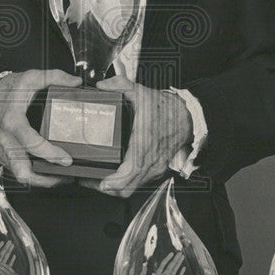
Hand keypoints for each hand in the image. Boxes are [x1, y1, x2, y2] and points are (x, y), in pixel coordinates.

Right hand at [0, 68, 80, 186]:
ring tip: (58, 176)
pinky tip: (43, 169)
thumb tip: (75, 83)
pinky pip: (14, 169)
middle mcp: (4, 138)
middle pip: (22, 170)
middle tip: (64, 176)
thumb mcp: (32, 78)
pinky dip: (30, 173)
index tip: (66, 158)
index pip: (31, 144)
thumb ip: (55, 77)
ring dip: (39, 179)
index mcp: (12, 121)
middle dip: (44, 179)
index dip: (50, 154)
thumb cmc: (10, 88)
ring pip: (18, 174)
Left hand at [95, 76, 192, 196]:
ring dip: (113, 188)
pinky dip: (124, 183)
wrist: (186, 118)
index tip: (101, 183)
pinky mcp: (155, 170)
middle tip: (88, 180)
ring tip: (96, 179)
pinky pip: (138, 183)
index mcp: (145, 144)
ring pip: (132, 189)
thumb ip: (120, 85)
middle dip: (106, 189)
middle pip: (127, 188)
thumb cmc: (166, 110)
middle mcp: (151, 161)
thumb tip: (102, 86)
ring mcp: (154, 168)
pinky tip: (113, 175)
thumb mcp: (141, 93)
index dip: (114, 181)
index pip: (131, 171)